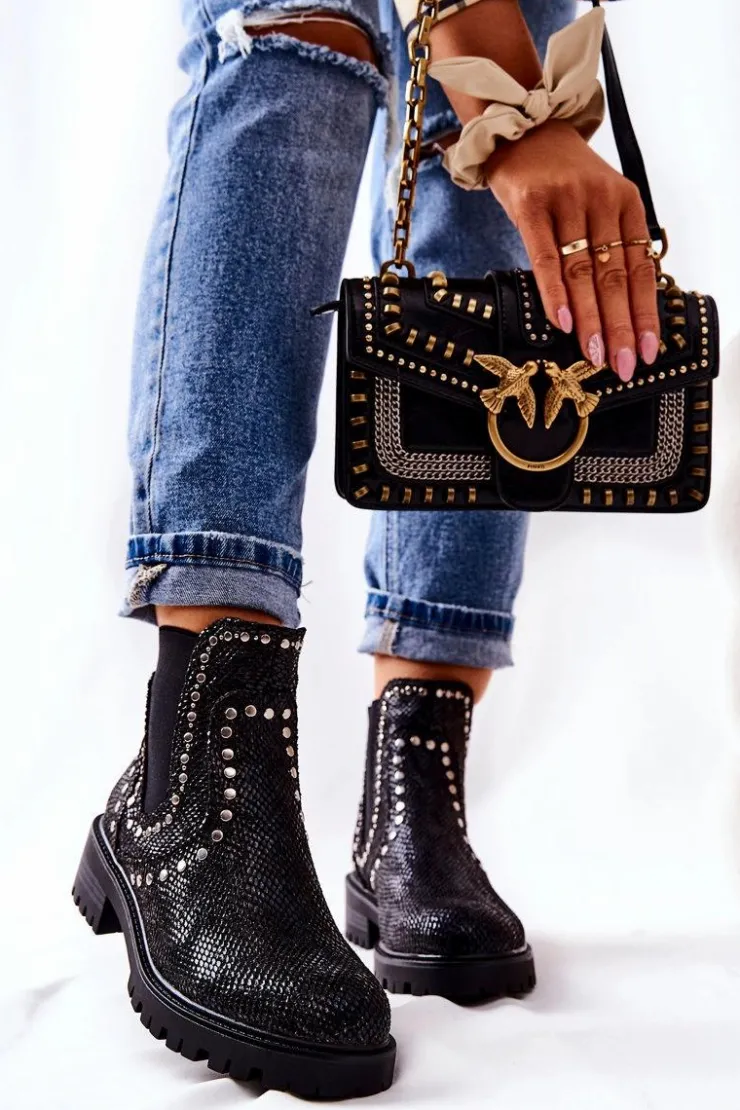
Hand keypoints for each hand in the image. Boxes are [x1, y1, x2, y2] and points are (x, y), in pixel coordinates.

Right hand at [486, 120, 659, 381]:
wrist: (520, 127)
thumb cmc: (560, 176)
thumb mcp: (597, 202)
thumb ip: (610, 245)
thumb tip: (618, 308)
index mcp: (626, 203)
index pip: (640, 269)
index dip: (645, 313)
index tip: (647, 351)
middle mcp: (601, 201)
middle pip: (614, 277)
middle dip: (620, 327)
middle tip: (621, 365)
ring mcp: (566, 201)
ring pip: (583, 273)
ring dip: (590, 320)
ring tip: (594, 356)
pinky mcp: (531, 204)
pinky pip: (545, 258)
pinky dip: (555, 293)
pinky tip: (562, 323)